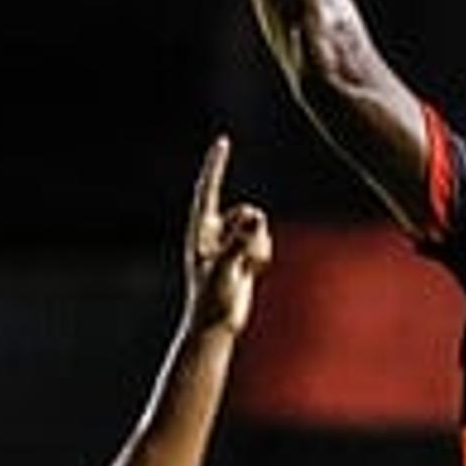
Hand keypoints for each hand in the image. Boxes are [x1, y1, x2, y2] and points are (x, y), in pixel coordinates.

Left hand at [180, 134, 271, 333]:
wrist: (216, 324)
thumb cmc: (212, 299)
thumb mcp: (226, 267)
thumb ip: (241, 240)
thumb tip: (256, 215)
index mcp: (200, 231)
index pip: (209, 190)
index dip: (216, 165)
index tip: (222, 141)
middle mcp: (214, 232)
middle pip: (246, 212)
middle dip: (252, 232)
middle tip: (242, 259)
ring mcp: (230, 242)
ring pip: (259, 227)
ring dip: (259, 246)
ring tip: (245, 269)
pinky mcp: (243, 253)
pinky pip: (264, 241)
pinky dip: (262, 254)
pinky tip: (250, 273)